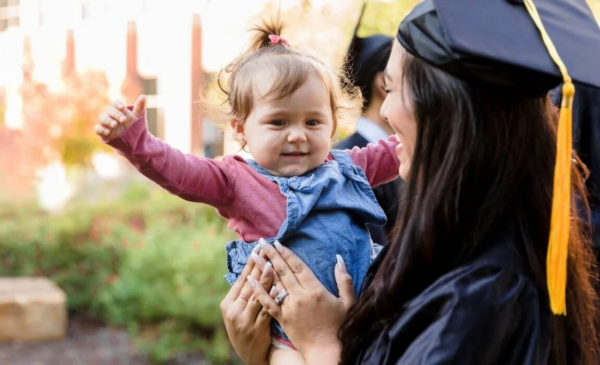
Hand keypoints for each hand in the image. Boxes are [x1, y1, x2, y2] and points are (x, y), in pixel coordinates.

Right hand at [95, 95, 145, 140]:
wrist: (129, 137)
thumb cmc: (131, 124)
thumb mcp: (137, 116)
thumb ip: (140, 107)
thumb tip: (143, 96)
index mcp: (119, 109)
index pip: (116, 103)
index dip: (118, 104)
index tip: (122, 107)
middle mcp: (111, 115)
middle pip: (110, 110)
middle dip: (116, 114)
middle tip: (124, 120)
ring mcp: (106, 123)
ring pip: (102, 118)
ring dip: (108, 121)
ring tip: (114, 124)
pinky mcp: (102, 131)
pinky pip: (98, 129)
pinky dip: (101, 129)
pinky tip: (107, 132)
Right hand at [221, 244, 274, 364]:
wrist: (251, 355)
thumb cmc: (246, 328)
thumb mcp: (238, 311)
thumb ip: (244, 293)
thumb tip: (252, 268)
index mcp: (227, 303)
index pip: (241, 278)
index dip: (250, 262)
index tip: (258, 247)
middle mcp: (233, 310)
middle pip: (249, 284)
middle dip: (259, 266)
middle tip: (267, 251)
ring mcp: (244, 320)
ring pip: (257, 295)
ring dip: (265, 280)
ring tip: (272, 265)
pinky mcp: (256, 328)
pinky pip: (266, 309)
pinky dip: (272, 298)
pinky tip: (279, 288)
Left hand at [249, 240, 355, 363]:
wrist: (327, 352)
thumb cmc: (339, 327)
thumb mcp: (348, 302)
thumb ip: (344, 279)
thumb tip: (339, 259)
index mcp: (316, 290)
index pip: (298, 266)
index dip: (287, 253)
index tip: (278, 242)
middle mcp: (300, 296)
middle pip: (283, 271)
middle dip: (272, 255)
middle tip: (262, 242)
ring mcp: (289, 308)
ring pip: (274, 284)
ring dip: (263, 268)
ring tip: (254, 256)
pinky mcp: (282, 319)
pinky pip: (268, 303)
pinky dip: (259, 291)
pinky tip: (250, 281)